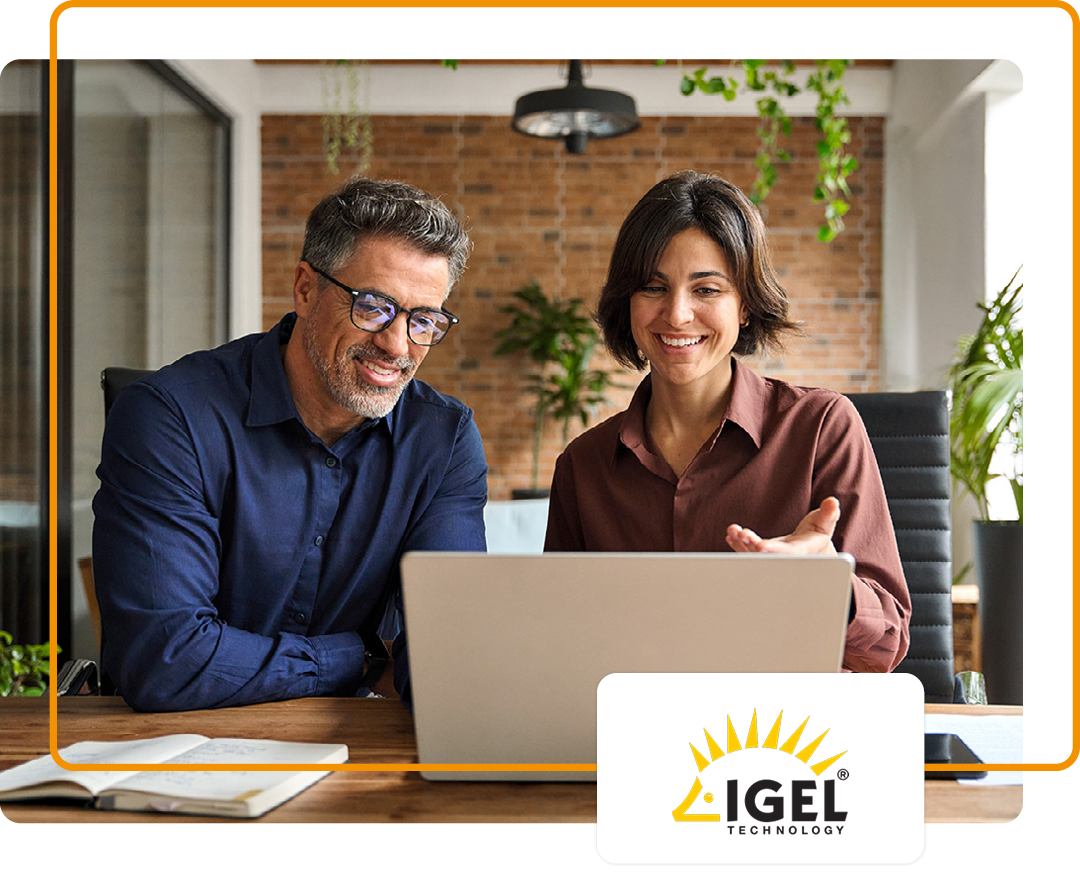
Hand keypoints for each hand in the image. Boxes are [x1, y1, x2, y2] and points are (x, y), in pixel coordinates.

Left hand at [726, 497, 840, 554]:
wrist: (812, 551)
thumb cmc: (819, 534)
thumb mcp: (826, 523)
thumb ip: (829, 514)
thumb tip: (832, 502)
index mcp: (801, 552)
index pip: (787, 553)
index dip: (773, 551)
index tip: (760, 546)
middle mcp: (784, 558)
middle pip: (767, 557)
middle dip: (752, 547)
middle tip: (742, 535)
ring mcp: (772, 558)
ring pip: (754, 555)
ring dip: (742, 544)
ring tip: (733, 530)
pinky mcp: (763, 554)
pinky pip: (748, 552)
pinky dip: (738, 545)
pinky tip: (730, 536)